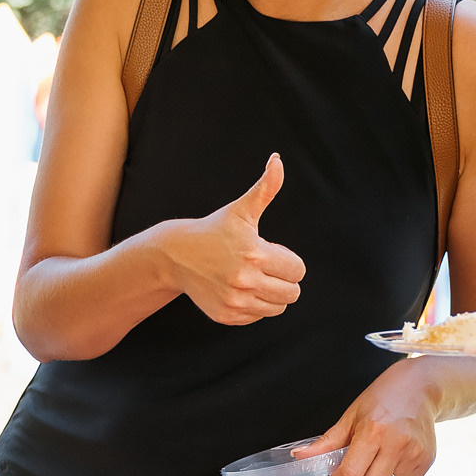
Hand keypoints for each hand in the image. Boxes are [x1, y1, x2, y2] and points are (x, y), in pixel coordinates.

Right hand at [163, 154, 306, 325]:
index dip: (288, 260)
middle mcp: (245, 281)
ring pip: (277, 307)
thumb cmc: (215, 230)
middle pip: (292, 293)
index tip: (269, 251)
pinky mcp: (225, 315)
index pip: (298, 270)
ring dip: (271, 293)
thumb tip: (277, 160)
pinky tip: (238, 289)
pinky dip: (254, 305)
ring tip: (252, 277)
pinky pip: (258, 316)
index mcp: (254, 254)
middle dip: (283, 279)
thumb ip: (266, 188)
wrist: (177, 255)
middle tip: (262, 266)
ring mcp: (234, 301)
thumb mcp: (241, 210)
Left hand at [298, 361, 437, 475]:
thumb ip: (326, 442)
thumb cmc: (381, 399)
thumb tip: (298, 456)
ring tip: (381, 456)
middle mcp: (397, 444)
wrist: (420, 387)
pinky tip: (397, 454)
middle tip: (361, 464)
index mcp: (373, 432)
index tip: (340, 471)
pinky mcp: (427, 460)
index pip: (350, 475)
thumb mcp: (351, 416)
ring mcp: (415, 454)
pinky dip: (396, 475)